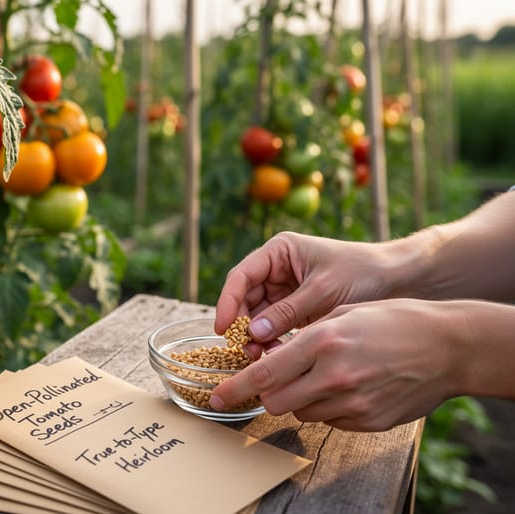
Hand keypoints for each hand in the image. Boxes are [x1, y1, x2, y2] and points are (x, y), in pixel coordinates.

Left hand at [211, 299, 465, 430]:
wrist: (448, 346)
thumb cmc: (394, 320)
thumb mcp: (343, 313)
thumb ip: (302, 337)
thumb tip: (268, 356)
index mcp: (323, 341)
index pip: (264, 374)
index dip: (234, 389)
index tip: (216, 398)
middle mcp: (334, 375)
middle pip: (275, 401)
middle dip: (268, 393)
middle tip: (276, 380)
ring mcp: (353, 402)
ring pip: (301, 413)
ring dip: (299, 399)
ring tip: (323, 376)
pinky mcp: (369, 421)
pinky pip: (330, 421)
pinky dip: (327, 408)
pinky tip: (348, 387)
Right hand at [214, 232, 392, 355]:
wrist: (398, 280)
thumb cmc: (363, 273)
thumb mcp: (324, 290)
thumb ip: (288, 311)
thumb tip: (253, 332)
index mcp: (279, 251)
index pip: (241, 276)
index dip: (227, 302)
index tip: (223, 327)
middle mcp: (277, 268)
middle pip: (245, 298)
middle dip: (242, 324)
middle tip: (245, 350)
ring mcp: (285, 289)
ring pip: (257, 315)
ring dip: (256, 335)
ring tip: (261, 355)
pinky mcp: (296, 309)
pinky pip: (274, 326)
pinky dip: (272, 340)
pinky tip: (276, 354)